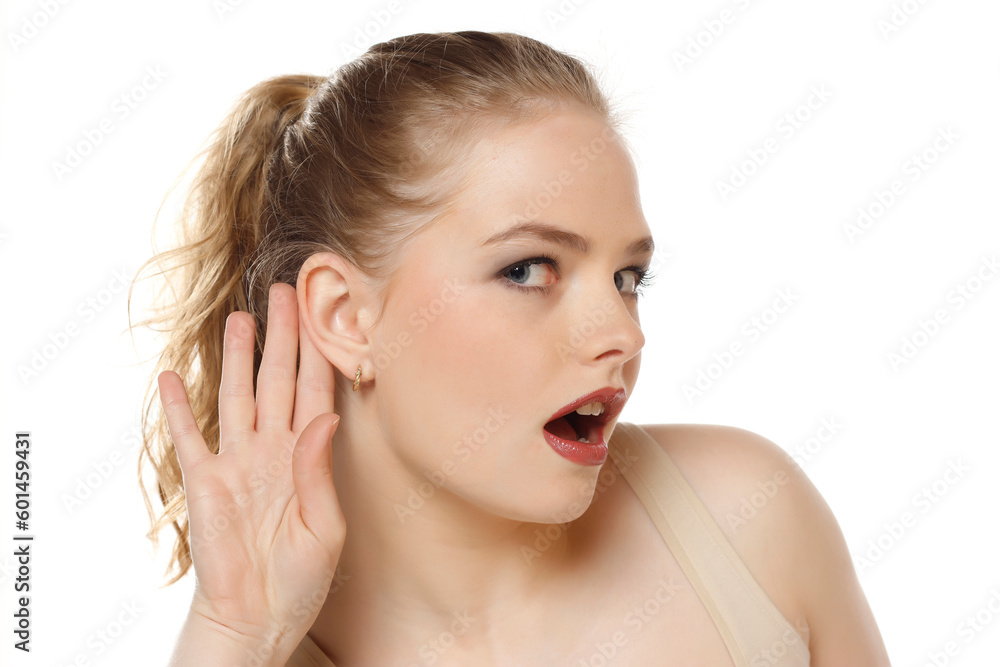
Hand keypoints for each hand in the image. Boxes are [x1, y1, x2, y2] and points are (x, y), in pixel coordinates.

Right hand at [158, 283, 344, 657]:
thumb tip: (326, 418)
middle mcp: (273, 450)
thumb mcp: (325, 528)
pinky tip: (174, 375)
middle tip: (283, 293)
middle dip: (282, 337)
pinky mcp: (204, 481)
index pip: (314, 392)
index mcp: (308, 457)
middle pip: (276, 381)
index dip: (318, 353)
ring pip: (237, 396)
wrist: (257, 615)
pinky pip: (189, 437)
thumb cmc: (300, 578)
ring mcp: (237, 461)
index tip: (323, 313)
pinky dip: (179, 407)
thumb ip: (319, 471)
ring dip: (237, 357)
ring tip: (240, 319)